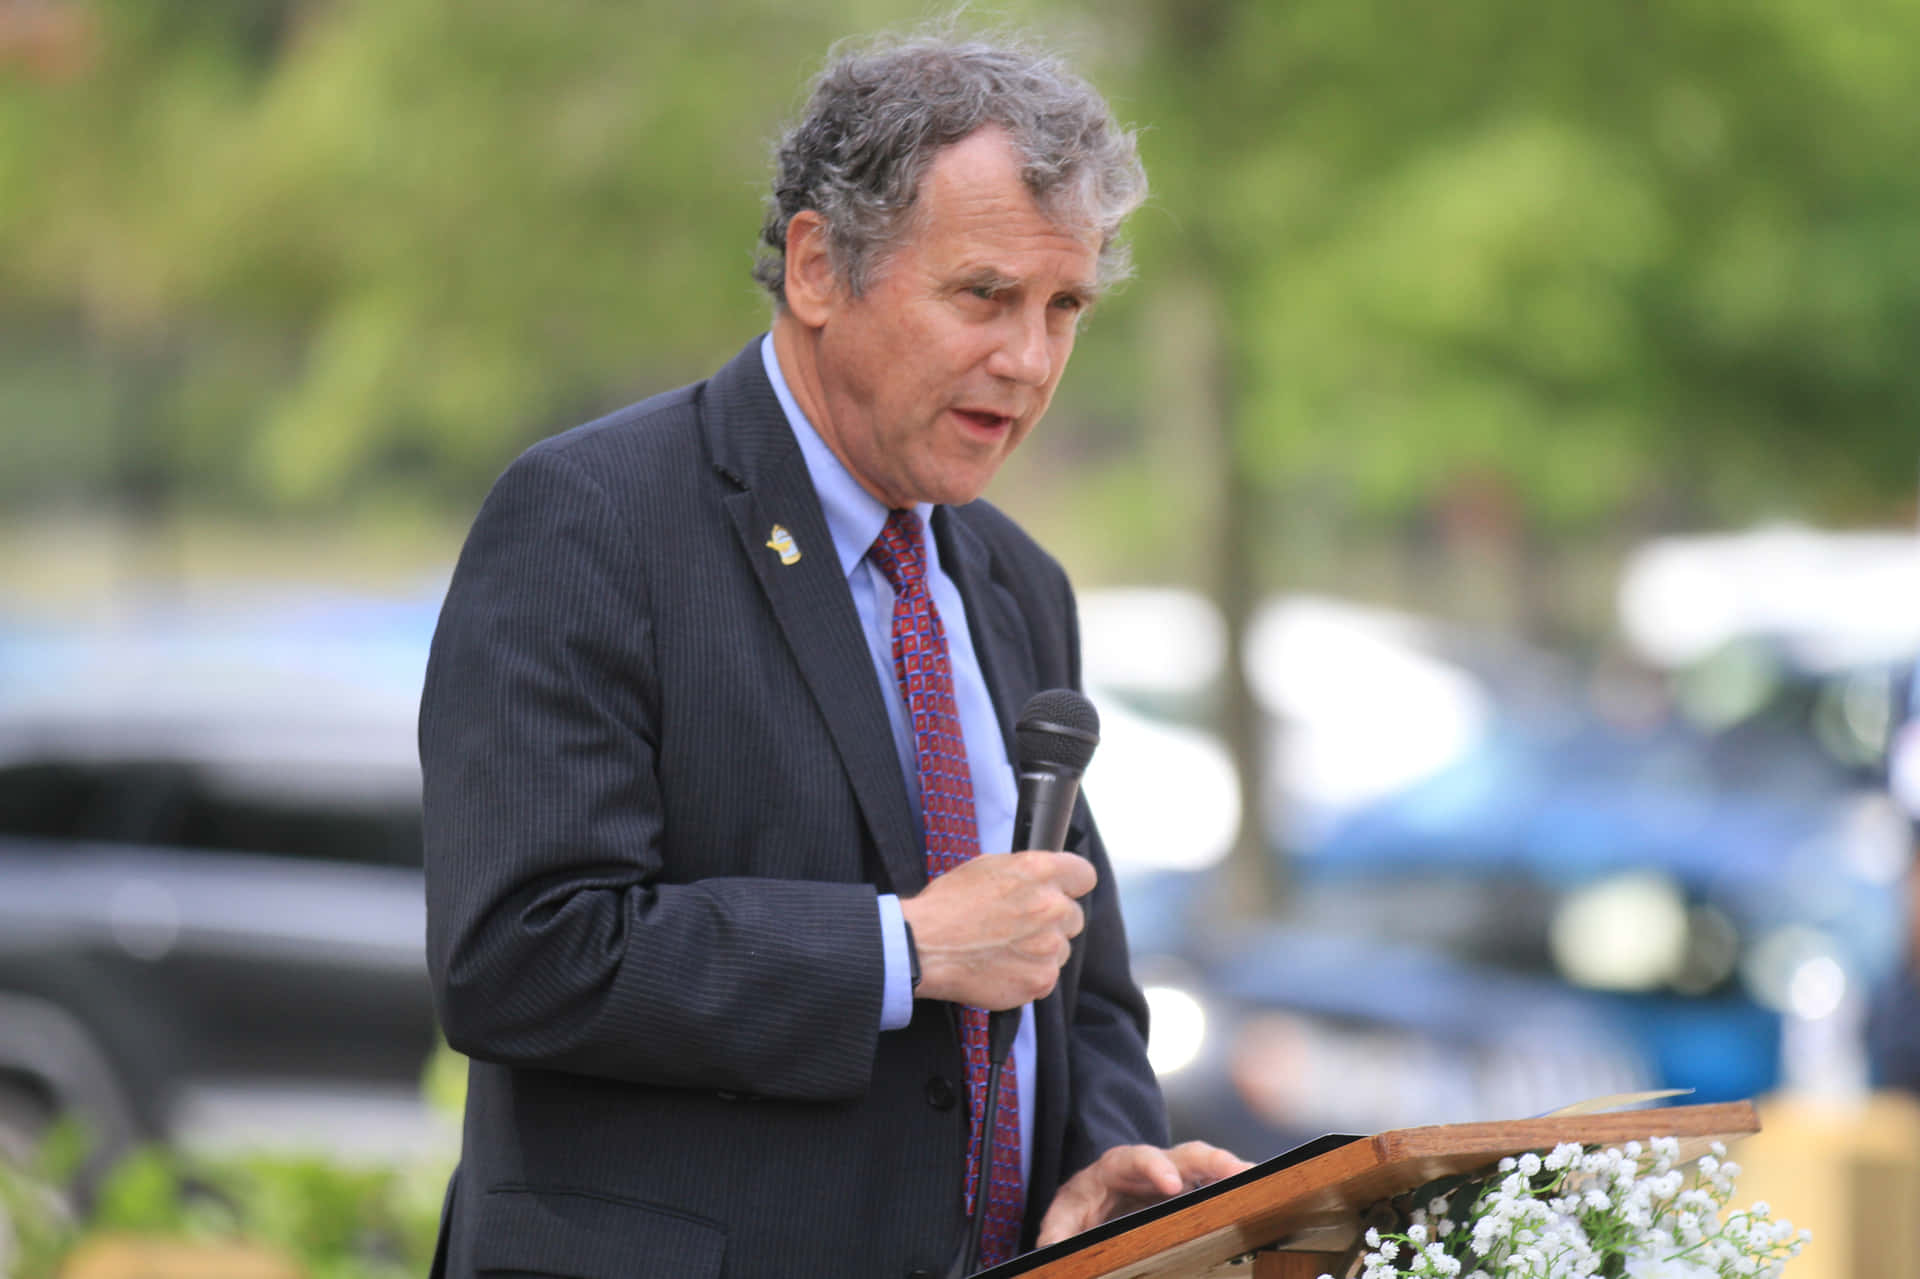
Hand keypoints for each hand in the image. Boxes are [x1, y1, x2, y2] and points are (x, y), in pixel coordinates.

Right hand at [898, 851, 1095, 1009]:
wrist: (922, 948)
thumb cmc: (946, 906)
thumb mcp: (986, 867)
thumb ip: (1026, 871)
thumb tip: (1046, 876)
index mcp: (1038, 871)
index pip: (1084, 875)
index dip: (1071, 884)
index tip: (1062, 892)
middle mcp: (1050, 907)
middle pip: (1074, 916)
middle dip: (1052, 921)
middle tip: (1019, 926)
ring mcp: (1048, 946)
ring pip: (1061, 948)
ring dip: (1041, 950)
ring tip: (1003, 948)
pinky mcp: (1041, 979)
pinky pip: (1047, 976)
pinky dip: (1029, 975)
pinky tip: (1002, 967)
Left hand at [1036, 1142, 1253, 1246]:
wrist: (1092, 1199)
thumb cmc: (1081, 1206)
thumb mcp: (1063, 1218)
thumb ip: (1058, 1232)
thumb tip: (1052, 1249)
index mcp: (1117, 1166)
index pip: (1137, 1158)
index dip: (1155, 1167)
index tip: (1170, 1184)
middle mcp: (1152, 1164)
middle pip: (1185, 1154)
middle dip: (1212, 1160)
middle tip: (1238, 1172)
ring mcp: (1176, 1175)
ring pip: (1208, 1166)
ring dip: (1234, 1171)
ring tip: (1262, 1182)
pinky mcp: (1191, 1190)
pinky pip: (1216, 1183)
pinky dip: (1237, 1186)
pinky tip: (1261, 1193)